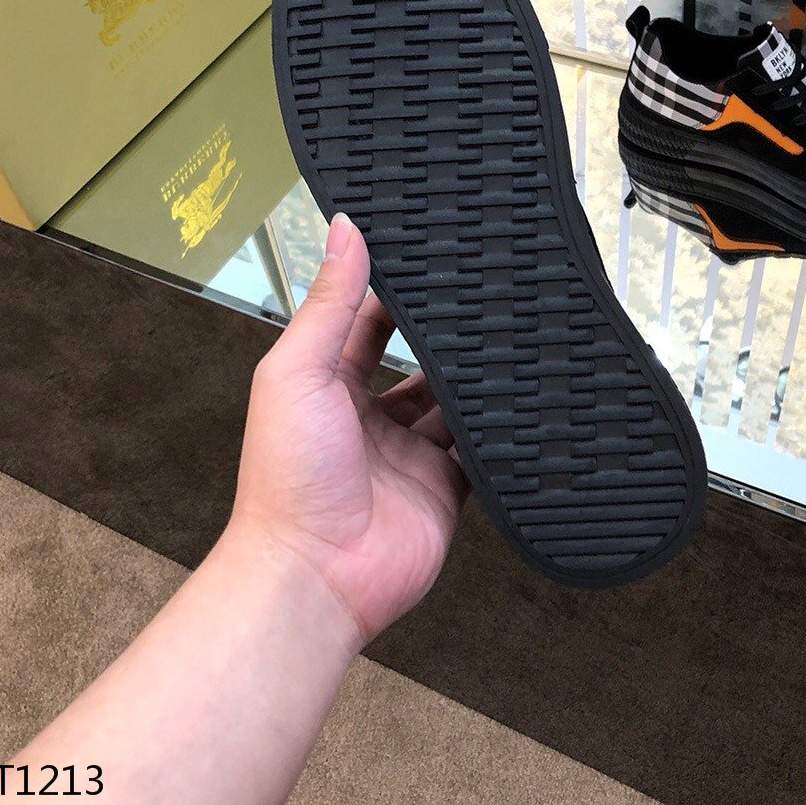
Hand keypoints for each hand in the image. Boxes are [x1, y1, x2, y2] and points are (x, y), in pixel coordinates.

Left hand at [230, 213, 466, 646]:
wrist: (314, 576)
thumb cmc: (286, 480)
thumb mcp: (297, 373)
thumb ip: (328, 305)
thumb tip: (343, 230)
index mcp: (328, 386)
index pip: (369, 324)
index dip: (396, 293)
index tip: (430, 257)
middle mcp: (369, 419)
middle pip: (417, 363)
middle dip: (446, 337)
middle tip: (485, 299)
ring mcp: (409, 455)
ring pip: (453, 404)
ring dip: (474, 379)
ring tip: (509, 340)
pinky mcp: (444, 489)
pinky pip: (477, 450)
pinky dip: (496, 430)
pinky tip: (518, 400)